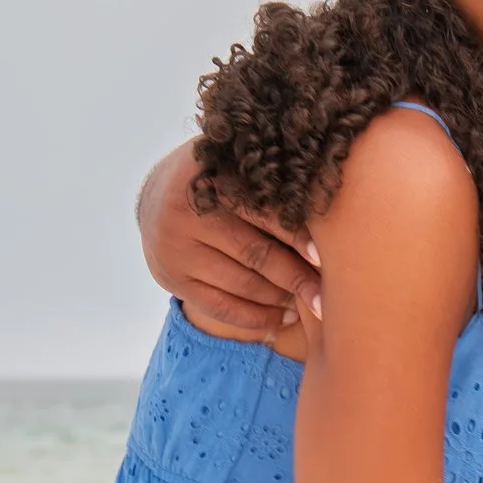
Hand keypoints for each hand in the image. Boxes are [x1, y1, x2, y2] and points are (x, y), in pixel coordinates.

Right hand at [136, 143, 319, 342]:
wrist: (156, 197)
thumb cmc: (217, 178)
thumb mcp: (236, 164)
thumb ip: (268, 178)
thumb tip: (325, 203)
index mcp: (206, 174)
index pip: (259, 210)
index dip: (294, 235)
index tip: (322, 258)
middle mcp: (183, 211)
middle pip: (253, 253)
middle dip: (296, 277)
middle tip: (326, 296)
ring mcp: (173, 248)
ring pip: (241, 284)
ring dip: (281, 298)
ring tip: (312, 303)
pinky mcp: (171, 279)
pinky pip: (221, 308)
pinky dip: (256, 318)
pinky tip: (284, 318)